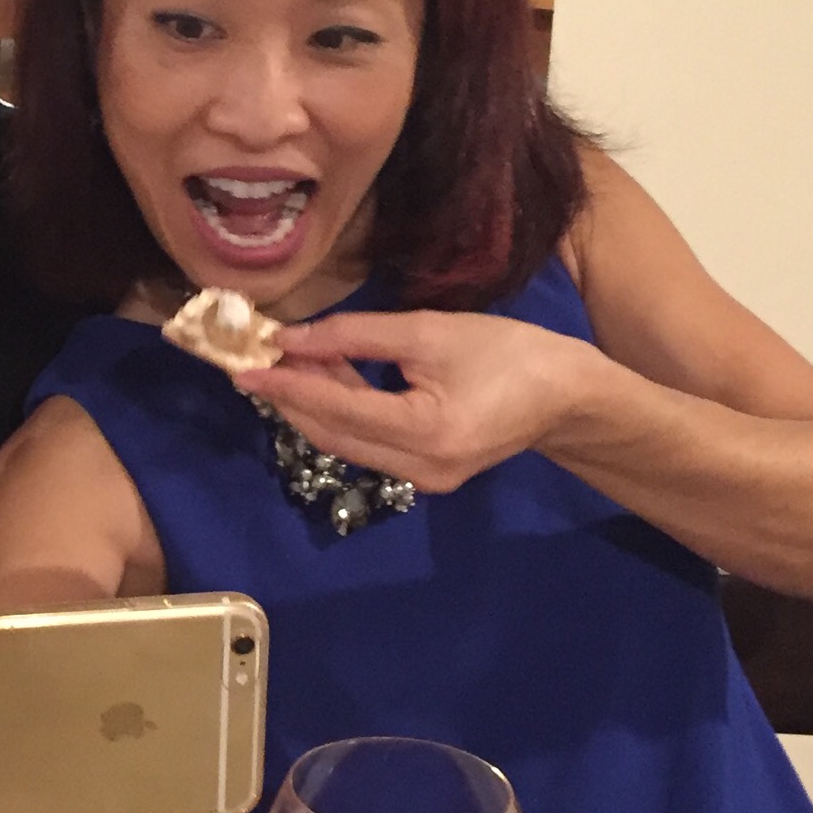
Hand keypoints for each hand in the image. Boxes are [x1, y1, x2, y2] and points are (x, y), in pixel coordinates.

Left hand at [243, 310, 600, 493]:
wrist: (567, 396)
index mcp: (427, 432)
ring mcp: (423, 480)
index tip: (245, 366)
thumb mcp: (431, 331)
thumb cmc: (509, 353)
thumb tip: (294, 338)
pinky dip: (342, 414)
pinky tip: (324, 381)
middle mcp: (420, 469)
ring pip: (347, 442)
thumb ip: (358, 335)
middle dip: (291, 397)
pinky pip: (368, 444)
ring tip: (281, 365)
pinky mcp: (426, 476)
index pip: (338, 409)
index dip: (287, 385)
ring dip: (312, 405)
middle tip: (253, 361)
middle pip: (334, 434)